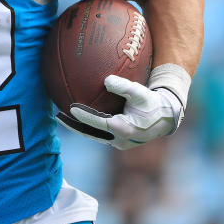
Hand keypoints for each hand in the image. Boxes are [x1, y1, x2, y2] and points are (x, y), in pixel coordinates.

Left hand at [56, 64, 190, 149]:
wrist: (165, 119)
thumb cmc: (152, 103)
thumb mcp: (140, 92)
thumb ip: (124, 86)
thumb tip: (106, 80)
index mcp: (125, 128)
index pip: (99, 123)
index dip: (84, 116)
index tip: (70, 108)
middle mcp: (120, 139)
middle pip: (91, 133)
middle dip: (74, 126)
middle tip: (58, 116)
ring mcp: (118, 142)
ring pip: (94, 135)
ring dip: (78, 127)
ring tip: (62, 117)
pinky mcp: (118, 142)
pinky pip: (99, 134)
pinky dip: (88, 126)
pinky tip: (77, 117)